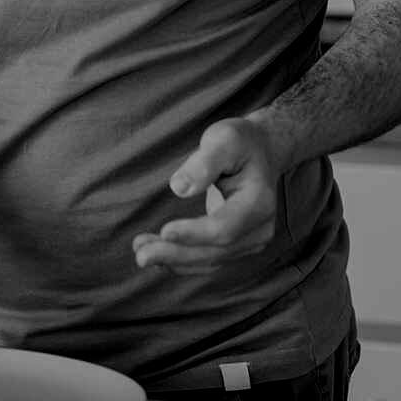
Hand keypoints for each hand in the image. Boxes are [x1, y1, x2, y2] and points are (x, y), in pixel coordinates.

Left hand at [133, 117, 282, 274]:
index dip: (194, 234)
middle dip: (177, 255)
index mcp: (259, 202)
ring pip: (210, 261)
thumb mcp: (224, 139)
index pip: (224, 228)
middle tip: (141, 256)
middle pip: (216, 252)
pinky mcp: (237, 246)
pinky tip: (156, 254)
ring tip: (141, 253)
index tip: (164, 231)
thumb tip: (179, 188)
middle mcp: (259, 229)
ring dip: (174, 261)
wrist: (260, 153)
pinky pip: (208, 259)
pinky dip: (181, 260)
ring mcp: (250, 241)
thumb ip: (204, 163)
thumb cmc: (239, 142)